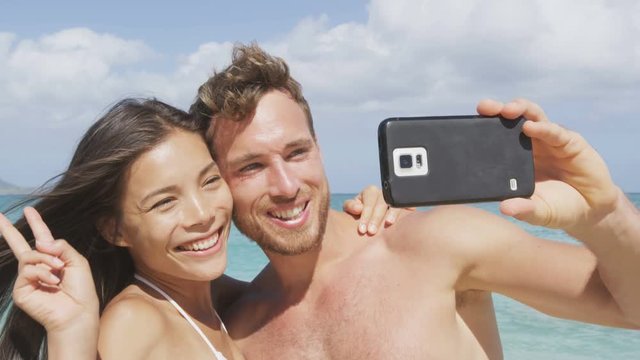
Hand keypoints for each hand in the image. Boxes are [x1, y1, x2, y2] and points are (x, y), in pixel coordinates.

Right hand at [0, 207, 98, 332]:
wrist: (77, 311)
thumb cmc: (80, 289)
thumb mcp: (76, 261)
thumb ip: (60, 246)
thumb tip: (39, 242)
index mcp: (53, 259)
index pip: (42, 237)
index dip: (36, 223)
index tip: (29, 210)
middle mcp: (38, 267)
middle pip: (19, 245)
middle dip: (8, 230)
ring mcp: (27, 278)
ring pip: (30, 256)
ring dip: (47, 260)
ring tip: (59, 271)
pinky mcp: (21, 289)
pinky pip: (28, 270)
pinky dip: (43, 273)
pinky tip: (53, 283)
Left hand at [343, 185, 414, 234]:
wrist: (369, 218)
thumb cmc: (358, 213)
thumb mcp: (350, 208)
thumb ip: (350, 206)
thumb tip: (358, 208)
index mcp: (370, 192)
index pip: (369, 203)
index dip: (365, 216)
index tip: (362, 230)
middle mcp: (384, 193)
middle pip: (382, 203)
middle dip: (376, 218)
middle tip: (371, 232)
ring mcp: (395, 198)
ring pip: (395, 203)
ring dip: (392, 213)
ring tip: (388, 223)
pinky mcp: (405, 205)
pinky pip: (407, 205)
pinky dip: (406, 210)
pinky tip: (406, 217)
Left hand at [477, 99, 619, 231]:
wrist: (591, 210)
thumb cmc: (559, 208)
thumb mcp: (539, 212)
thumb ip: (524, 209)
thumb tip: (505, 208)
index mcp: (515, 158)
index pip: (496, 136)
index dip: (483, 127)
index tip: (466, 124)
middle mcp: (530, 144)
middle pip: (511, 120)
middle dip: (497, 110)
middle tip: (484, 107)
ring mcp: (550, 141)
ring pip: (532, 117)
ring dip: (520, 110)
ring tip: (508, 110)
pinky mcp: (570, 142)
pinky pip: (555, 132)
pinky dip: (543, 128)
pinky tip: (531, 127)